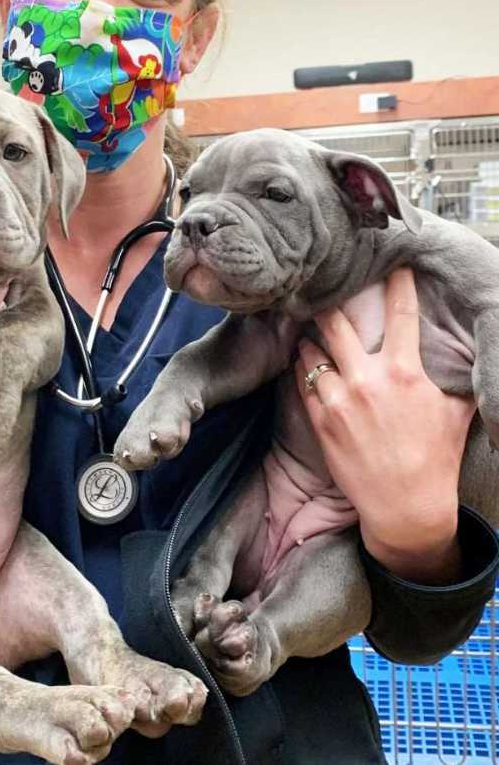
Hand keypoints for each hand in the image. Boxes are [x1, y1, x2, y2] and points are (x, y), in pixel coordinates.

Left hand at [294, 267, 475, 583]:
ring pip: (312, 350)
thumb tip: (468, 354)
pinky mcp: (319, 420)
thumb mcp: (456, 412)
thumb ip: (457, 378)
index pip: (401, 313)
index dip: (396, 282)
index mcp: (404, 372)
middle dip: (328, 301)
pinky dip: (302, 365)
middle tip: (322, 287)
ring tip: (306, 322)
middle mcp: (368, 379)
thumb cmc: (434, 458)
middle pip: (337, 322)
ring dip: (310, 335)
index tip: (391, 262)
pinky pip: (302, 380)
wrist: (405, 507)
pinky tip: (302, 357)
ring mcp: (339, 399)